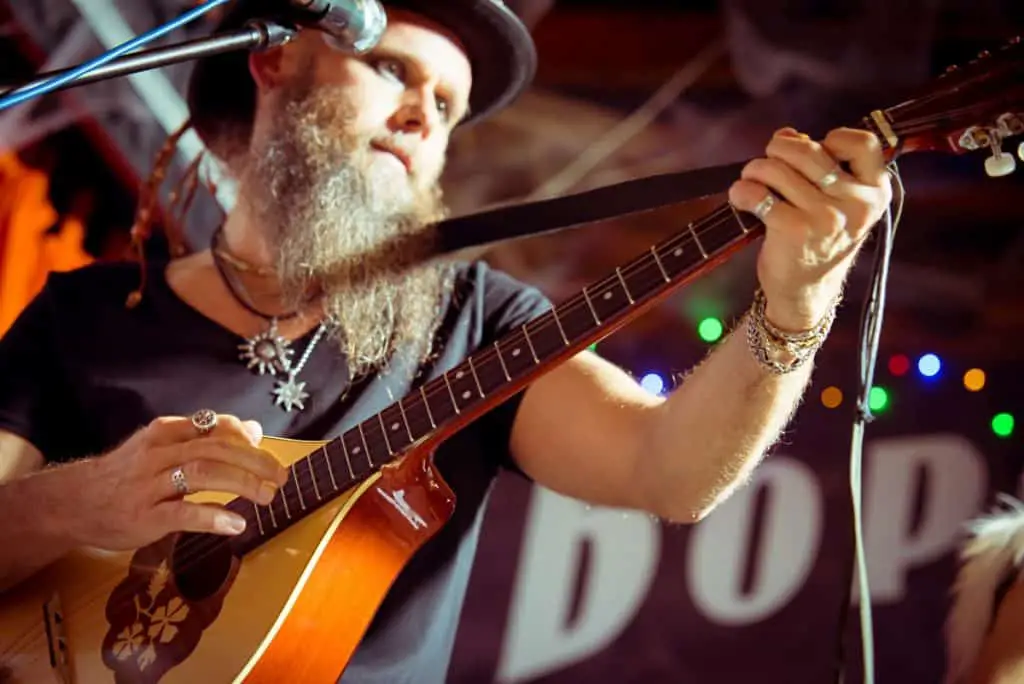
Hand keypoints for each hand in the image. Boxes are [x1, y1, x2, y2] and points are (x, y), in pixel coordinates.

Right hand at [52, 414, 286, 549]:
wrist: (72, 503)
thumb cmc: (126, 474)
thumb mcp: (162, 447)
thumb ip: (205, 439)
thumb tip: (253, 429)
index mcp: (164, 433)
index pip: (213, 425)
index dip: (244, 435)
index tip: (265, 448)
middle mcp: (158, 453)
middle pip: (215, 448)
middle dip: (254, 461)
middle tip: (280, 476)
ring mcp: (150, 485)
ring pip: (203, 473)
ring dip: (243, 484)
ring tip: (268, 496)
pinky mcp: (144, 517)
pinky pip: (183, 514)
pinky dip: (214, 517)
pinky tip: (236, 524)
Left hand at [728, 126, 892, 330]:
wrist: (807, 291)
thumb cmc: (819, 238)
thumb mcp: (838, 203)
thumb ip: (821, 165)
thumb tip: (787, 134)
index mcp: (875, 192)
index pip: (863, 143)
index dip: (833, 138)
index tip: (816, 151)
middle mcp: (856, 204)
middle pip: (809, 150)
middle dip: (779, 149)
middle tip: (769, 163)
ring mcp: (825, 218)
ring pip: (778, 169)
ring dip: (756, 169)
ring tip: (753, 181)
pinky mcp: (794, 231)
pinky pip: (758, 194)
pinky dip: (742, 191)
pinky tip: (742, 197)